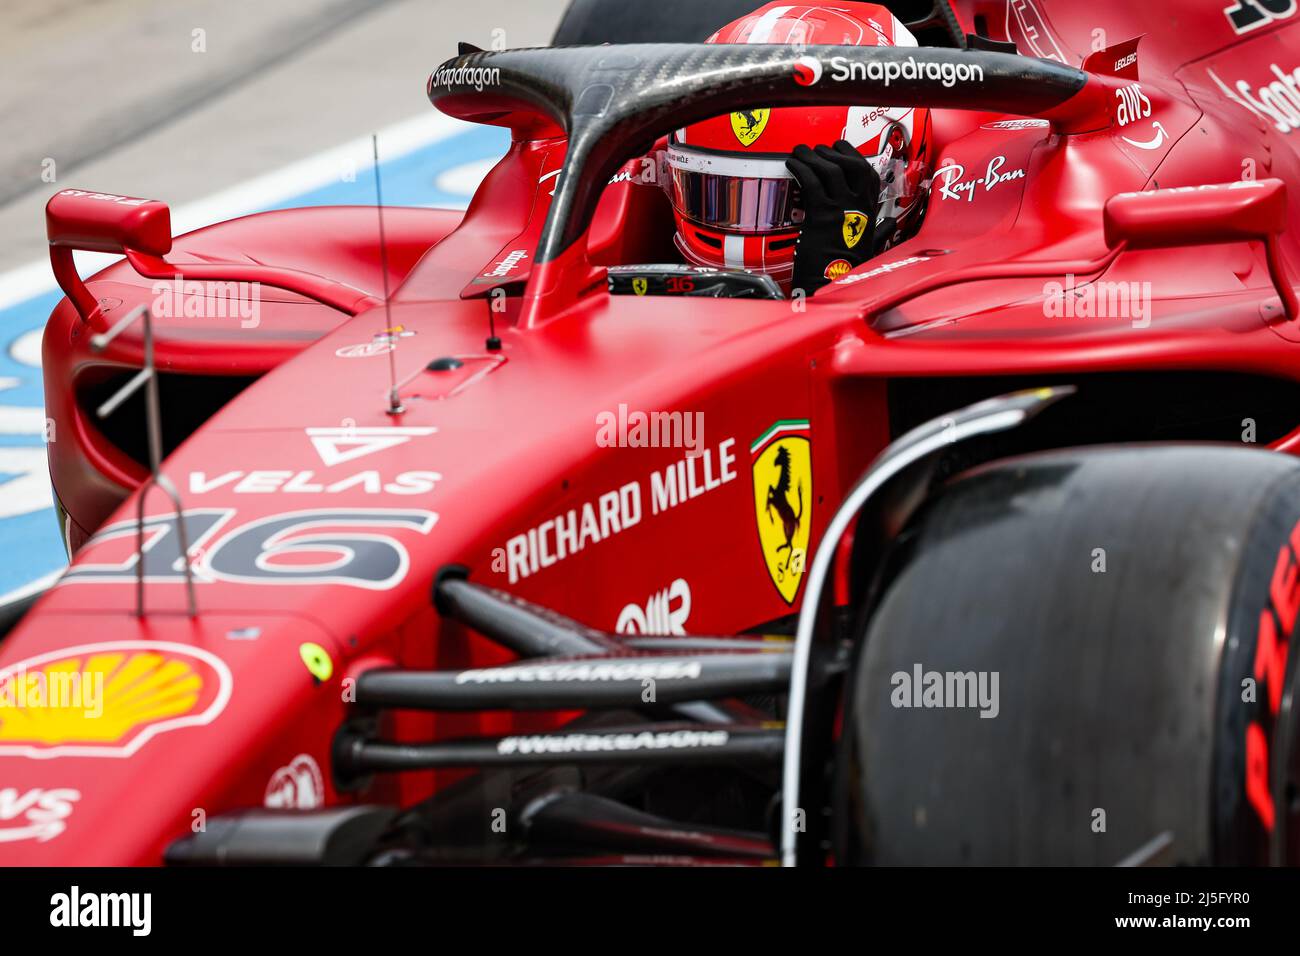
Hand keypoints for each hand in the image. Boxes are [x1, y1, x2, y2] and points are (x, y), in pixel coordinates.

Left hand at [786, 140, 880, 295]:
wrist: (832, 286)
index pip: (869, 174)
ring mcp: (840, 209)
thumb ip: (881, 233)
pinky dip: (801, 168)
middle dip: (834, 151)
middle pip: (852, 165)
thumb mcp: (870, 249)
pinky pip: (812, 182)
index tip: (839, 150)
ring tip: (800, 151)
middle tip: (818, 148)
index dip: (853, 157)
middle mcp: (858, 207)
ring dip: (813, 156)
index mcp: (869, 213)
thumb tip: (891, 225)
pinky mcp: (821, 215)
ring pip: (830, 169)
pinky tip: (792, 164)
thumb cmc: (846, 270)